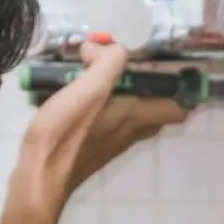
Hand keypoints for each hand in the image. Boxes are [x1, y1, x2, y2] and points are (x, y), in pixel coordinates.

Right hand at [10, 41, 186, 215]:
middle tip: (131, 65)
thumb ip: (106, 63)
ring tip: (100, 73)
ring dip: (122, 94)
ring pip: (129, 116)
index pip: (178, 109)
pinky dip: (101, 106)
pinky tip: (78, 93)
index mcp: (136, 116)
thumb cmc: (67, 133)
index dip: (184, 90)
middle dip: (148, 86)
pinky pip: (107, 122)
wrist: (40, 177)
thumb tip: (102, 47)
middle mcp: (129, 132)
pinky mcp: (91, 147)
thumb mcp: (89, 89)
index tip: (175, 70)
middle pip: (153, 110)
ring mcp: (110, 142)